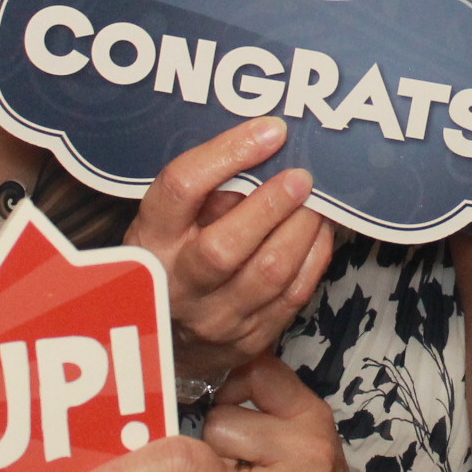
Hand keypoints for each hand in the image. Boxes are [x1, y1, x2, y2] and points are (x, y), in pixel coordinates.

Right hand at [124, 118, 335, 378]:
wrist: (172, 341)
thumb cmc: (175, 259)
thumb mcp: (170, 220)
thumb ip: (207, 189)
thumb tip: (262, 149)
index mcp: (151, 240)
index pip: (181, 189)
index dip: (227, 154)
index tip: (270, 131)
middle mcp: (178, 285)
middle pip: (223, 246)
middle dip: (271, 205)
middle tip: (302, 176)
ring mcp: (215, 319)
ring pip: (268, 274)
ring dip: (303, 229)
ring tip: (318, 200)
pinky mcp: (250, 339)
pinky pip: (293, 295)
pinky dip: (315, 256)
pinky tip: (321, 231)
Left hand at [203, 354, 381, 471]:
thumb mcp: (306, 430)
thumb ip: (268, 396)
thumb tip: (217, 367)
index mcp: (312, 417)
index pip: (255, 373)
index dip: (233, 389)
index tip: (235, 409)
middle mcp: (307, 450)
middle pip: (219, 422)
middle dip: (218, 442)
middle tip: (236, 462)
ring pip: (212, 466)